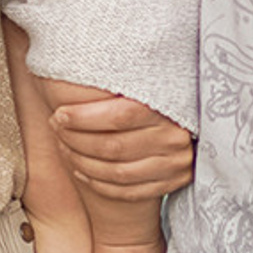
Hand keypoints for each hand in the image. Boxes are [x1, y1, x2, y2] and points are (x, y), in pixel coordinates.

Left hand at [51, 94, 194, 201]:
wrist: (194, 127)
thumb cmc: (158, 98)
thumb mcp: (147, 84)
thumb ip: (119, 81)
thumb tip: (71, 61)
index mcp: (168, 108)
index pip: (121, 115)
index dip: (84, 117)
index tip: (60, 114)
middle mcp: (174, 139)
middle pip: (114, 147)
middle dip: (77, 139)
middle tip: (57, 128)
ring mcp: (175, 164)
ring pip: (117, 173)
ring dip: (82, 162)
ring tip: (63, 147)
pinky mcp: (172, 183)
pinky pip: (127, 191)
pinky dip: (98, 183)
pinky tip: (80, 170)